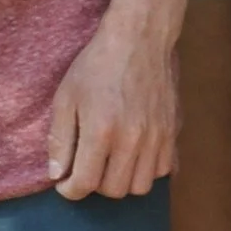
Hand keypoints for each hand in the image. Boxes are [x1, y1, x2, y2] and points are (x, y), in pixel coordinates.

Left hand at [46, 5, 178, 198]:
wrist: (139, 39)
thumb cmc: (97, 66)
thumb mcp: (66, 97)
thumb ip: (59, 139)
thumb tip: (57, 174)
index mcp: (101, 130)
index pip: (85, 183)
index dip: (69, 190)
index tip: (65, 182)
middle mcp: (132, 139)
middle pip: (114, 190)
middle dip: (94, 185)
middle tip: (87, 167)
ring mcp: (156, 137)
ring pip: (141, 186)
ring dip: (122, 181)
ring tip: (110, 163)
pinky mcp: (172, 131)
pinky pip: (163, 170)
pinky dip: (146, 170)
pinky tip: (133, 155)